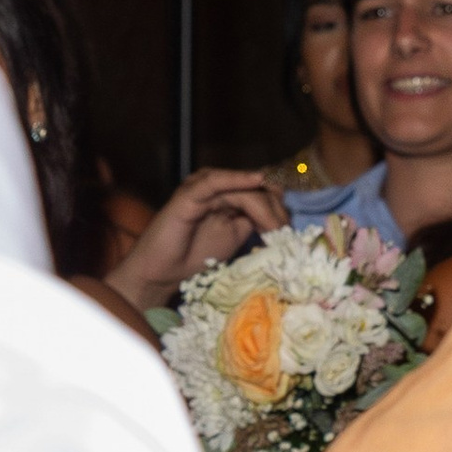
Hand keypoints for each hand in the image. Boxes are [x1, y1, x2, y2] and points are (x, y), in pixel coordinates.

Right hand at [103, 168, 287, 312]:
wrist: (160, 272)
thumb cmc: (193, 256)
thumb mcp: (234, 238)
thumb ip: (252, 222)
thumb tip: (281, 218)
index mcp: (226, 195)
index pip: (261, 192)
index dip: (280, 208)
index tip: (292, 231)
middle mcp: (215, 187)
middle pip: (257, 189)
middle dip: (275, 211)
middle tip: (285, 234)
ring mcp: (201, 188)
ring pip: (242, 188)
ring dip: (264, 206)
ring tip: (275, 228)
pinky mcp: (188, 194)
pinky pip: (215, 182)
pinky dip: (237, 179)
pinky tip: (256, 180)